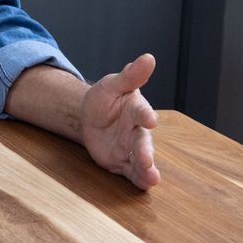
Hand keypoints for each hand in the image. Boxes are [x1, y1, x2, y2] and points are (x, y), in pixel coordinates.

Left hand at [80, 53, 160, 190]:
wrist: (89, 116)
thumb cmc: (105, 98)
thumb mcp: (112, 84)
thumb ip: (130, 75)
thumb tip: (148, 57)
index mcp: (135, 110)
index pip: (141, 112)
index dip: (146, 116)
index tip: (150, 119)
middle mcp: (137, 131)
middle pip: (142, 142)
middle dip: (145, 151)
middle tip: (147, 159)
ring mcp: (131, 148)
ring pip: (141, 160)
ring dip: (147, 169)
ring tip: (152, 178)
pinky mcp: (122, 162)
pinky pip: (132, 172)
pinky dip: (140, 179)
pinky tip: (146, 185)